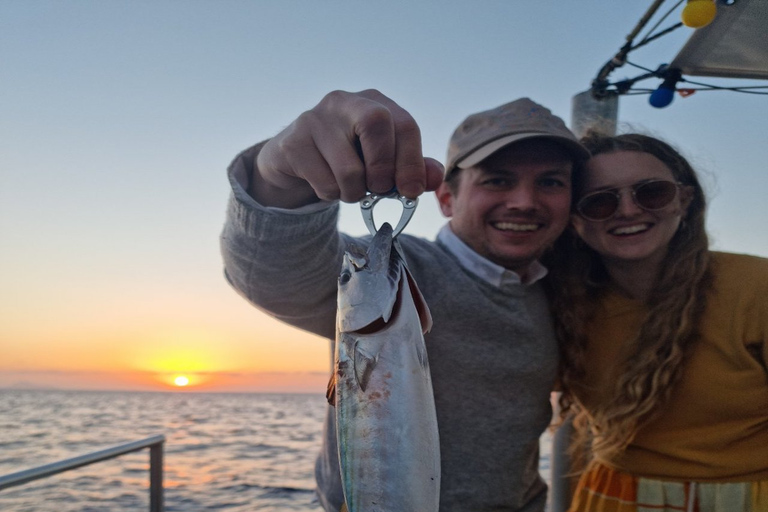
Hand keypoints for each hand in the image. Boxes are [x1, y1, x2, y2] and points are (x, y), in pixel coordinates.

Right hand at [252, 89, 443, 207]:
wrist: (295, 162)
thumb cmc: (347, 159)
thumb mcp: (384, 161)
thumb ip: (412, 168)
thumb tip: (434, 178)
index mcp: (373, 102)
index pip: (405, 124)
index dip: (412, 162)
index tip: (411, 191)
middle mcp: (344, 101)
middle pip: (376, 124)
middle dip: (383, 169)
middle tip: (378, 189)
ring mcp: (314, 119)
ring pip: (349, 169)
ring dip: (354, 193)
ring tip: (349, 188)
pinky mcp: (293, 143)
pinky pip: (325, 183)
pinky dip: (331, 195)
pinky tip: (326, 183)